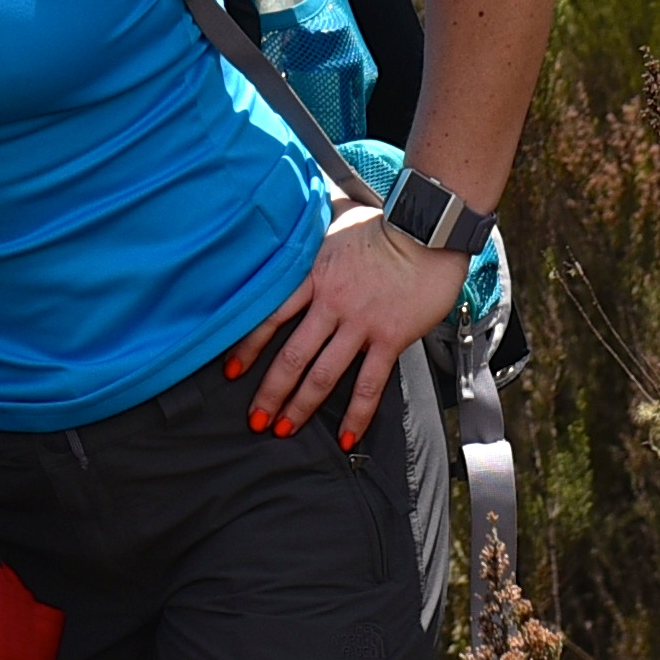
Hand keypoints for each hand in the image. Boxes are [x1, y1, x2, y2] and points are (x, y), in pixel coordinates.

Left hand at [222, 204, 463, 446]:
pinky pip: (369, 384)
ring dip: (301, 406)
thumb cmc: (384, 224)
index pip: (270, 316)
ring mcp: (360, 323)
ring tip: (284, 430)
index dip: (248, 348)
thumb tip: (295, 226)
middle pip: (292, 355)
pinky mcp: (389, 338)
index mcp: (313, 275)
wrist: (427, 228)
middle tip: (256, 419)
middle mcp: (331, 303)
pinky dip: (357, 414)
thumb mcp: (334, 222)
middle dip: (270, 392)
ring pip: (322, 373)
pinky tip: (346, 437)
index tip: (231, 372)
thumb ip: (313, 236)